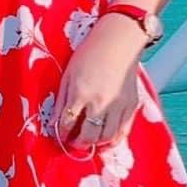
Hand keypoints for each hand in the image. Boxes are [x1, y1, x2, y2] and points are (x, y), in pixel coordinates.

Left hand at [53, 15, 143, 153]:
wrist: (118, 42)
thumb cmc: (90, 55)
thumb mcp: (68, 75)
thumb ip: (62, 101)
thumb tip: (55, 123)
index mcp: (81, 94)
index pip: (68, 124)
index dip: (62, 133)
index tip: (60, 135)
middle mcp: (100, 103)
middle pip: (88, 136)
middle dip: (78, 143)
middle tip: (73, 142)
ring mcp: (118, 106)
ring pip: (105, 138)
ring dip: (95, 144)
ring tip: (88, 141)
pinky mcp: (131, 105)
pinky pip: (123, 131)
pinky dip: (113, 140)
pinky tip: (106, 140)